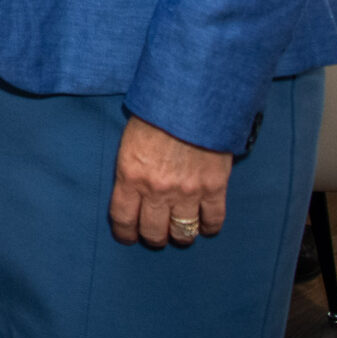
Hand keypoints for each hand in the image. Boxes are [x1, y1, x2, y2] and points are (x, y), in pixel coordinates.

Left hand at [109, 114, 230, 246]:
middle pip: (153, 231)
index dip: (125, 233)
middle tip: (156, 233)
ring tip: (180, 231)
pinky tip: (205, 226)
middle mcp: (157, 190)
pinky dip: (209, 228)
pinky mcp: (214, 188)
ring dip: (180, 236)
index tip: (128, 237)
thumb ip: (131, 171)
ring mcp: (187, 192)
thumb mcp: (129, 143)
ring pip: (182, 232)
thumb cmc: (154, 116)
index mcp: (130, 176)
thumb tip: (133, 192)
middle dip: (153, 236)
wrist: (190, 101)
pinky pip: (213, 220)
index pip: (122, 219)